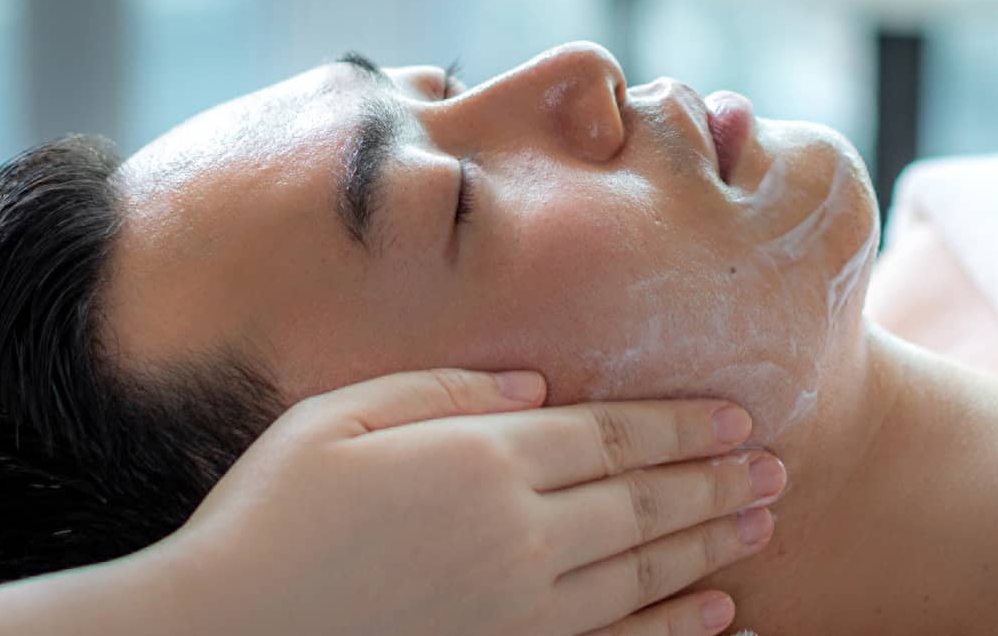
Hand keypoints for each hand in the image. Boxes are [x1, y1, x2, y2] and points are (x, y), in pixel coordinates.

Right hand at [155, 368, 781, 635]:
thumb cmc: (270, 512)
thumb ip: (447, 392)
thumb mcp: (342, 415)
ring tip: (765, 521)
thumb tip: (540, 386)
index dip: (679, 424)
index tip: (735, 414)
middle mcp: (516, 534)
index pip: (609, 434)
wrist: (220, 634)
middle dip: (715, 479)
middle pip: (642, 499)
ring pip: (643, 568)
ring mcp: (518, 611)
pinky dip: (673, 628)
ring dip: (712, 542)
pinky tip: (717, 613)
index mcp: (480, 459)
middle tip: (777, 466)